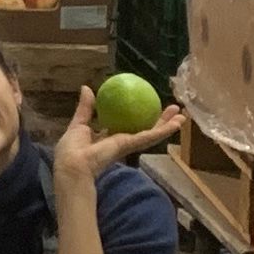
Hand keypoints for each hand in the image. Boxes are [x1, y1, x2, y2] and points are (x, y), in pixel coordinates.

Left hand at [58, 82, 181, 185]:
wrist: (74, 165)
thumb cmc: (71, 149)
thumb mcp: (79, 124)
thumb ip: (86, 108)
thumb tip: (87, 88)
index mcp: (107, 138)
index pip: (126, 125)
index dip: (137, 116)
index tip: (146, 105)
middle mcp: (121, 142)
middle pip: (143, 129)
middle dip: (158, 120)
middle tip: (171, 109)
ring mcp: (128, 145)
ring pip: (152, 134)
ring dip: (167, 125)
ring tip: (182, 115)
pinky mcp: (132, 146)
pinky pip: (150, 136)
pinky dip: (164, 129)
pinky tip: (177, 123)